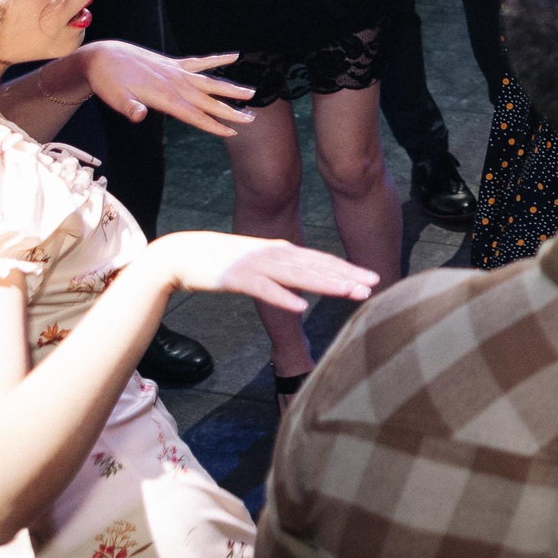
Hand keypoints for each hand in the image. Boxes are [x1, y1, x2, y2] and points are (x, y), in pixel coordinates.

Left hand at [78, 44, 252, 137]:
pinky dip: (218, 59)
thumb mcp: (114, 98)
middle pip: (209, 101)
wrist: (104, 56)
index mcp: (165, 97)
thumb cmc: (108, 81)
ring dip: (231, 88)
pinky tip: (234, 56)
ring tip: (251, 92)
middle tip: (251, 118)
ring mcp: (177, 72)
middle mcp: (176, 84)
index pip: (195, 115)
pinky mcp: (174, 63)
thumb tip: (139, 115)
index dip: (214, 124)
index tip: (233, 132)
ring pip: (210, 82)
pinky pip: (201, 62)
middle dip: (231, 111)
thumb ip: (130, 107)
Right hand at [145, 230, 379, 313]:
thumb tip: (305, 281)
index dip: (348, 268)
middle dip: (347, 275)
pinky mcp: (237, 278)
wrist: (183, 253)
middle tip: (374, 284)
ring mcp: (256, 265)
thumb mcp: (260, 260)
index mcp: (281, 250)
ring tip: (350, 292)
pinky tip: (302, 306)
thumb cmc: (223, 259)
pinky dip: (284, 297)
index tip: (373, 277)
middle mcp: (274, 254)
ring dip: (325, 284)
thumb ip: (283, 268)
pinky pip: (265, 290)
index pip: (321, 260)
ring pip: (298, 276)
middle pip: (317, 266)